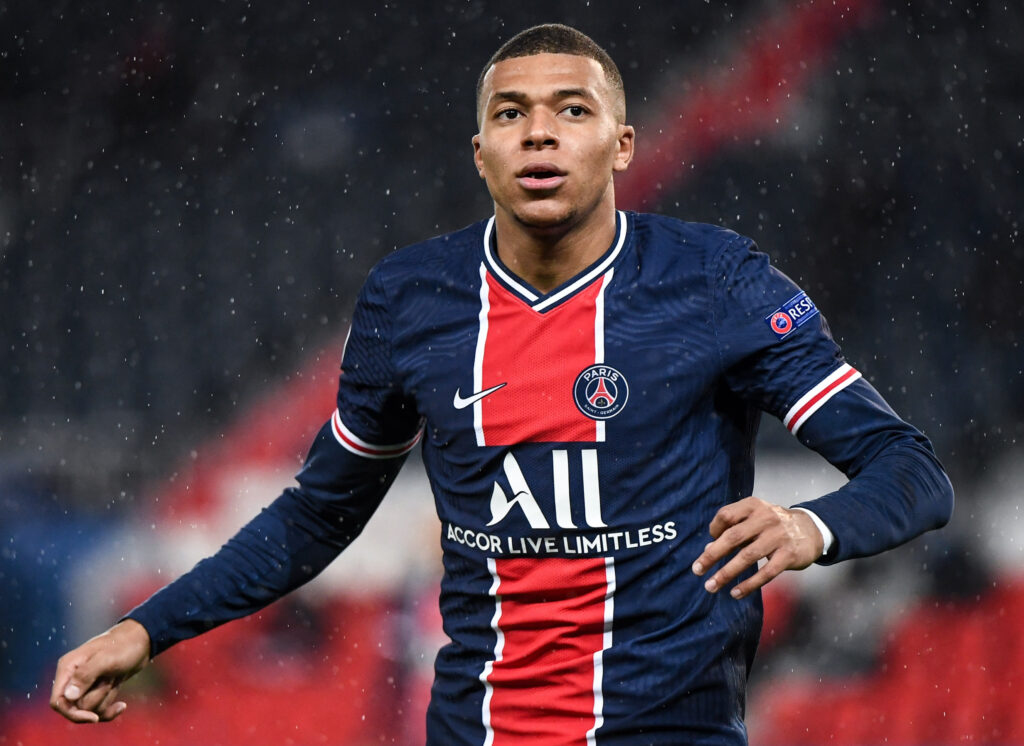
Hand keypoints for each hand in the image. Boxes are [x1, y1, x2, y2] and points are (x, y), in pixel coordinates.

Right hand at [50, 619, 151, 722]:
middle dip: (96, 699)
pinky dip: (110, 711)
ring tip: (115, 677)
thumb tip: (68, 696)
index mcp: (68, 667)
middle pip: (75, 707)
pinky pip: (98, 710)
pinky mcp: (98, 689)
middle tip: (110, 678)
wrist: (142, 641)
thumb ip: (85, 675)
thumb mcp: (106, 659)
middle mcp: (73, 677)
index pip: (58, 701)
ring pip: (88, 709)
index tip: (93, 717)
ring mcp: (86, 684)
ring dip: (105, 698)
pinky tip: (122, 706)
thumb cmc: (124, 645)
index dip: (71, 713)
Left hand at [691, 497, 823, 599]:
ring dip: (726, 573)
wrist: (811, 529)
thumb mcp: (755, 519)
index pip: (726, 515)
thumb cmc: (773, 526)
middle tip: (697, 570)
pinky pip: (766, 572)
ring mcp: (778, 536)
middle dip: (712, 555)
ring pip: (747, 557)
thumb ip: (733, 531)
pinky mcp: (789, 555)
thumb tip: (708, 549)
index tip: (710, 543)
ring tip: (711, 586)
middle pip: (733, 537)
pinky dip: (748, 584)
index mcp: (754, 506)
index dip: (714, 529)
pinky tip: (735, 593)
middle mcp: (766, 518)